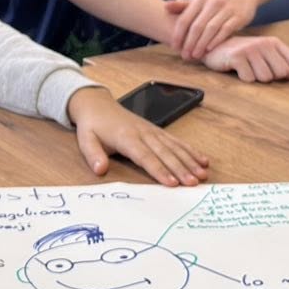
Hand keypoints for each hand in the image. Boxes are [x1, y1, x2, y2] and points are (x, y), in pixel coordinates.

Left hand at [64, 87, 209, 186]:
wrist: (98, 104)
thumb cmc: (93, 125)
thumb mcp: (85, 139)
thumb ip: (93, 155)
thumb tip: (100, 170)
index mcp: (126, 137)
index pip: (145, 156)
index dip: (159, 170)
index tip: (172, 183)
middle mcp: (143, 133)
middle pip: (165, 153)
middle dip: (181, 169)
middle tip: (194, 182)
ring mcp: (152, 131)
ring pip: (174, 147)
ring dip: (190, 161)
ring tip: (203, 174)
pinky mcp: (157, 131)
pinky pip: (176, 141)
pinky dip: (190, 150)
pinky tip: (202, 159)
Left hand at [163, 0, 255, 59]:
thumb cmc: (216, 0)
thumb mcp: (200, 0)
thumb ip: (183, 5)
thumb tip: (165, 6)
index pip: (185, 18)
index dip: (178, 34)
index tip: (174, 47)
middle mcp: (212, 3)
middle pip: (197, 26)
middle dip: (189, 43)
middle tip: (185, 55)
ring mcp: (226, 9)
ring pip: (210, 29)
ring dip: (201, 44)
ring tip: (195, 55)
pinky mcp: (238, 17)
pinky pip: (226, 30)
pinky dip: (216, 40)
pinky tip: (209, 49)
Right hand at [203, 35, 288, 82]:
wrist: (214, 47)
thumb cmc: (243, 54)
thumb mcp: (264, 54)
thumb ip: (282, 61)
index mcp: (273, 42)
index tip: (276, 71)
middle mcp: (264, 43)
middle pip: (282, 72)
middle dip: (271, 77)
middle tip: (257, 70)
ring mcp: (250, 49)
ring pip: (266, 78)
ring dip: (256, 78)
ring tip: (247, 69)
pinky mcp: (236, 57)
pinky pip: (249, 79)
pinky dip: (244, 78)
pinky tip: (237, 70)